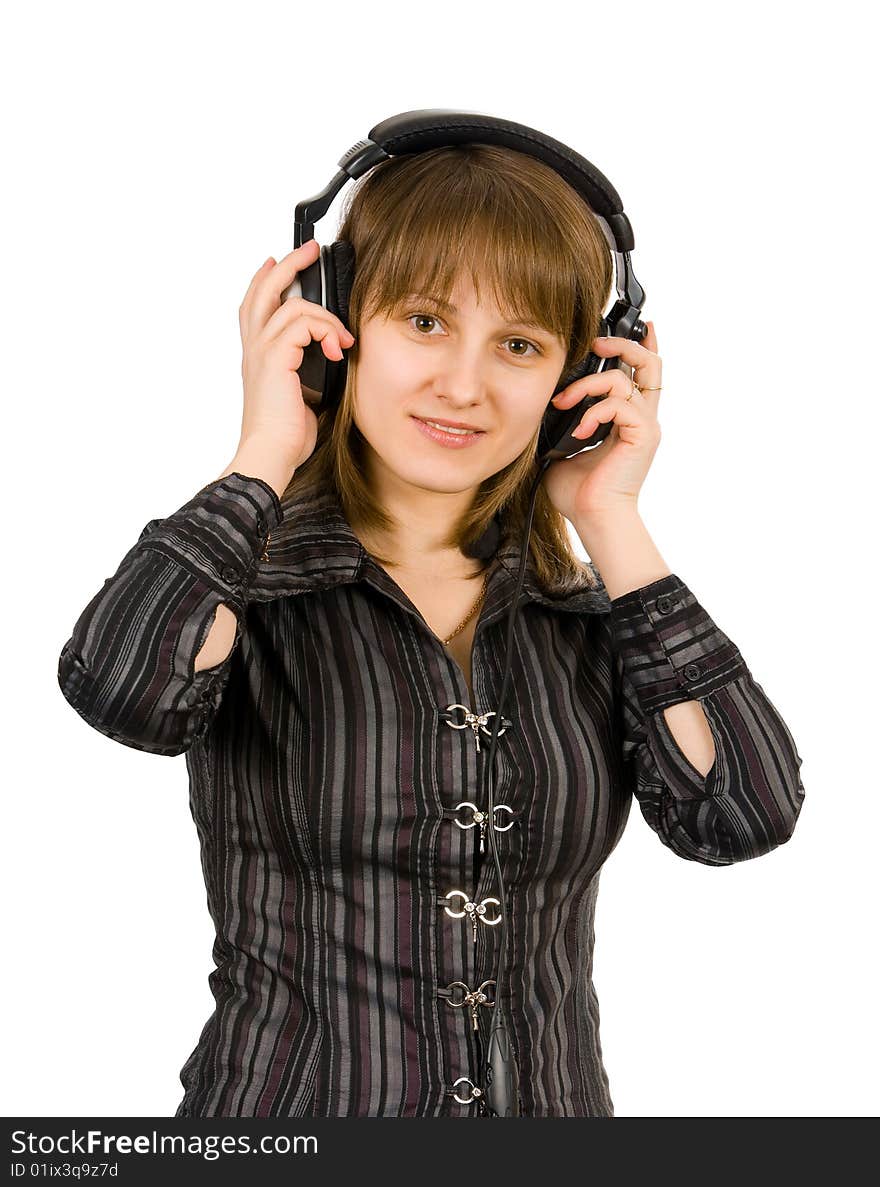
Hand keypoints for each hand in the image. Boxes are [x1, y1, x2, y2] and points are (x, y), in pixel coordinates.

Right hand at [237, 240, 355, 469]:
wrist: (271, 453)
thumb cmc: (286, 435)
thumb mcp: (303, 394)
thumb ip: (310, 369)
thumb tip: (333, 355)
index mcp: (258, 356)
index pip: (254, 305)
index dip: (265, 279)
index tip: (280, 262)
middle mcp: (254, 349)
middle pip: (263, 289)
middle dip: (288, 264)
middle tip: (309, 249)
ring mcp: (261, 351)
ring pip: (292, 305)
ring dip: (326, 317)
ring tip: (342, 339)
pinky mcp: (275, 357)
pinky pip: (303, 322)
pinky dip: (326, 331)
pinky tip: (337, 350)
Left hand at [542, 321, 662, 520]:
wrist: (593, 518)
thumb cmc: (578, 491)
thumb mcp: (564, 445)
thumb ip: (564, 420)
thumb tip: (547, 401)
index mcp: (627, 419)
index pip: (641, 373)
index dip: (640, 344)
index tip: (630, 324)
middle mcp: (642, 418)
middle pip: (650, 362)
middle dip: (623, 344)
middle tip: (598, 343)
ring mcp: (645, 426)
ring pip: (627, 378)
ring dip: (589, 383)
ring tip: (564, 402)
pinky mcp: (643, 436)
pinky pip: (620, 404)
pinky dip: (594, 411)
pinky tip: (579, 431)